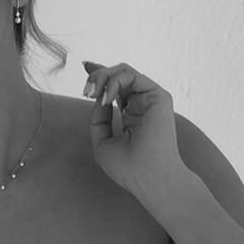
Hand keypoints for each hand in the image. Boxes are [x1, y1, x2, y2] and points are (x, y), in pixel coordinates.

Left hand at [82, 61, 184, 196]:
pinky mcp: (158, 96)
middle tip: (85, 91)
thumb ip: (99, 118)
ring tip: (91, 93)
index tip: (85, 66)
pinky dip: (114, 81)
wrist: (148, 177)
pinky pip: (131, 75)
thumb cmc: (127, 167)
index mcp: (132, 115)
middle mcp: (143, 105)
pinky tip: (106, 98)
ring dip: (102, 77)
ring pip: (123, 71)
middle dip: (96, 77)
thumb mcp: (102, 142)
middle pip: (117, 76)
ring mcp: (151, 99)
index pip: (116, 87)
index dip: (100, 74)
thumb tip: (99, 96)